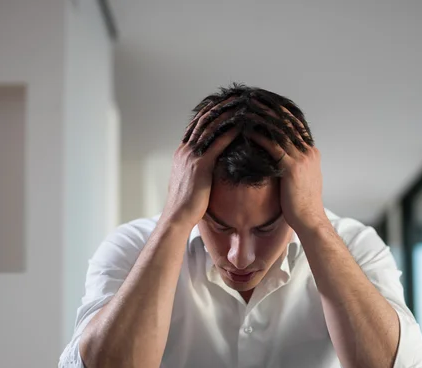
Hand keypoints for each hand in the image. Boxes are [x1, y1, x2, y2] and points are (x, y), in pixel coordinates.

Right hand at [162, 103, 238, 228]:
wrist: (178, 217)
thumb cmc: (187, 205)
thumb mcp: (190, 181)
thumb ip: (198, 169)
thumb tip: (209, 166)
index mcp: (182, 152)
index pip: (196, 124)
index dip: (210, 112)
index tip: (224, 103)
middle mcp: (185, 150)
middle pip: (203, 120)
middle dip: (219, 107)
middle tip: (235, 97)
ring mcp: (192, 156)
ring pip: (211, 128)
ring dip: (227, 115)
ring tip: (242, 106)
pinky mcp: (201, 166)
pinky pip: (218, 143)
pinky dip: (231, 133)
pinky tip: (243, 126)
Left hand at [251, 110, 328, 232]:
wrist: (309, 220)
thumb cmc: (302, 204)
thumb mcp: (302, 179)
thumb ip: (294, 164)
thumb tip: (282, 158)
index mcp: (311, 152)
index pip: (295, 124)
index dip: (280, 111)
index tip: (265, 101)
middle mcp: (309, 151)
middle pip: (288, 122)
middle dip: (270, 109)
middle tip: (254, 98)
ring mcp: (302, 159)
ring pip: (280, 131)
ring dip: (262, 118)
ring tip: (247, 108)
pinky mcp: (292, 168)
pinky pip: (273, 147)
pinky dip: (259, 137)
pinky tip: (246, 131)